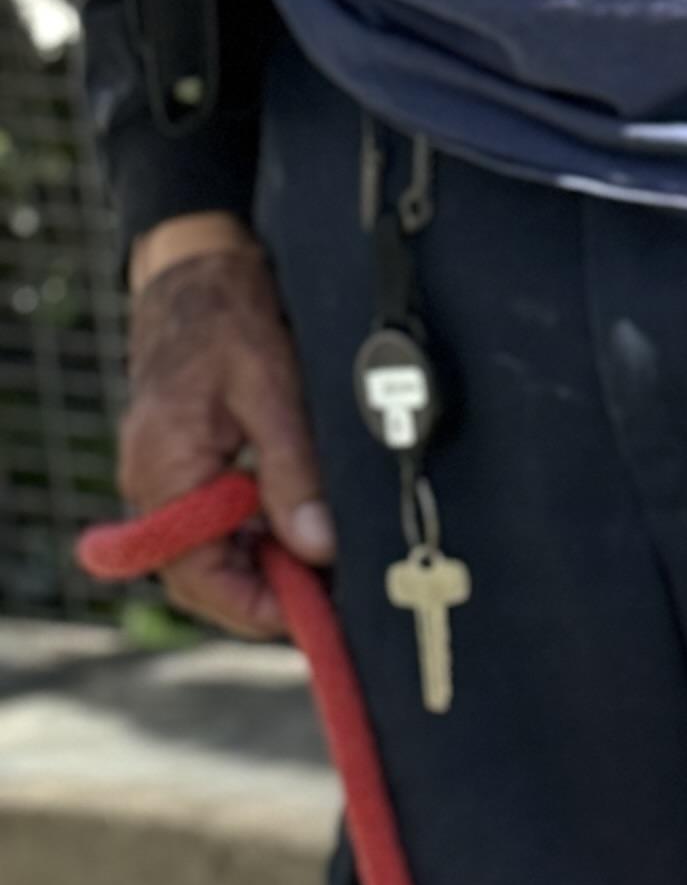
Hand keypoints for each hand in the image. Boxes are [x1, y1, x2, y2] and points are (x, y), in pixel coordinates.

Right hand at [118, 212, 335, 641]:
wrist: (199, 265)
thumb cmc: (232, 314)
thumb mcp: (273, 390)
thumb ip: (293, 473)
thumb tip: (318, 550)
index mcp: (165, 469)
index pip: (198, 575)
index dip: (258, 608)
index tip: (317, 619)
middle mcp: (152, 483)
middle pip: (204, 578)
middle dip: (268, 595)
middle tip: (336, 599)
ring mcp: (163, 478)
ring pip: (213, 556)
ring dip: (268, 568)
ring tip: (327, 564)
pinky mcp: (183, 468)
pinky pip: (217, 526)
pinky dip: (260, 539)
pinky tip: (304, 530)